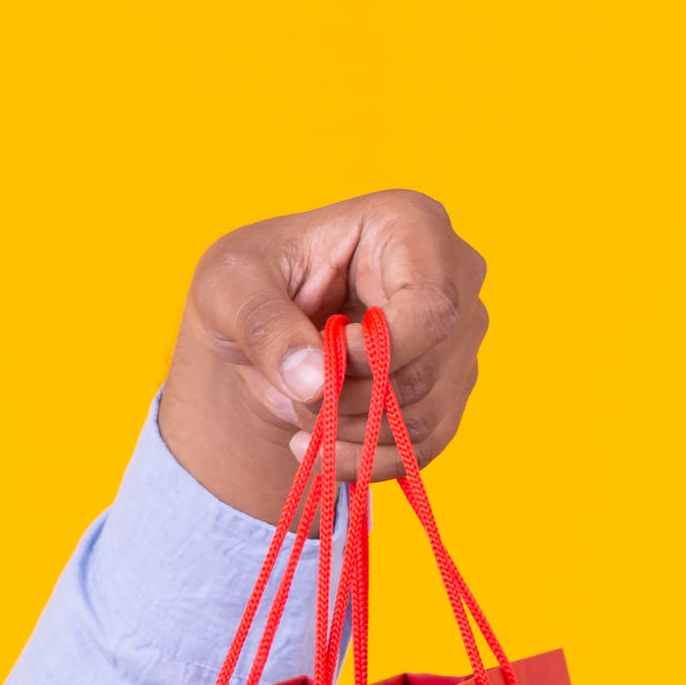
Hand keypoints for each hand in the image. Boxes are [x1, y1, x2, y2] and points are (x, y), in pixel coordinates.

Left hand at [156, 189, 489, 524]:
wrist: (254, 323)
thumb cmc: (245, 282)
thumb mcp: (228, 289)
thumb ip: (264, 326)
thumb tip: (314, 382)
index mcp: (409, 224)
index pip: (429, 306)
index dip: (375, 354)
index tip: (317, 370)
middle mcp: (453, 276)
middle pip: (425, 369)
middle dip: (347, 402)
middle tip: (291, 397)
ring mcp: (457, 336)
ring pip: (425, 415)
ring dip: (350, 434)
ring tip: (298, 415)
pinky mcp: (446, 386)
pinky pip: (423, 445)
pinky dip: (366, 460)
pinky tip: (319, 450)